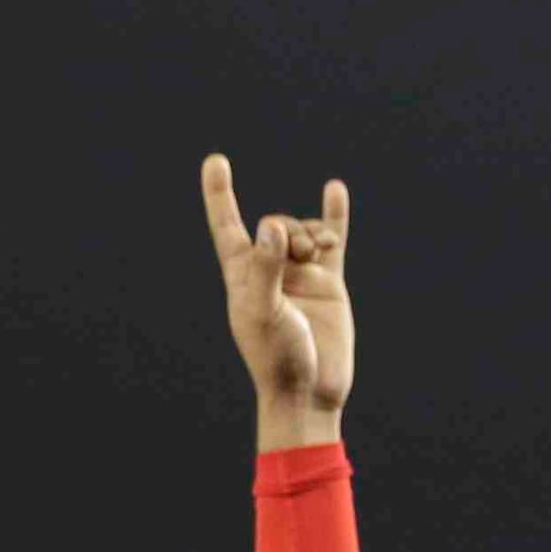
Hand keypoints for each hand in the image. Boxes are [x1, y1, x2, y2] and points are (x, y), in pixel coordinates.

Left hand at [200, 155, 352, 445]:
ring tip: (321, 252)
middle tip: (301, 253)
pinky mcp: (329, 282)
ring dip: (315, 232)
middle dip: (290, 229)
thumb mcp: (264, 313)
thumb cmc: (277, 358)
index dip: (221, 195)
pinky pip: (334, 240)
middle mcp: (268, 270)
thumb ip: (265, 267)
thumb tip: (269, 226)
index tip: (215, 162)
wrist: (311, 390)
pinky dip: (335, 216)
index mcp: (241, 276)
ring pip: (305, 231)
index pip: (227, 226)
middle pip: (275, 225)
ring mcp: (300, 274)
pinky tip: (335, 188)